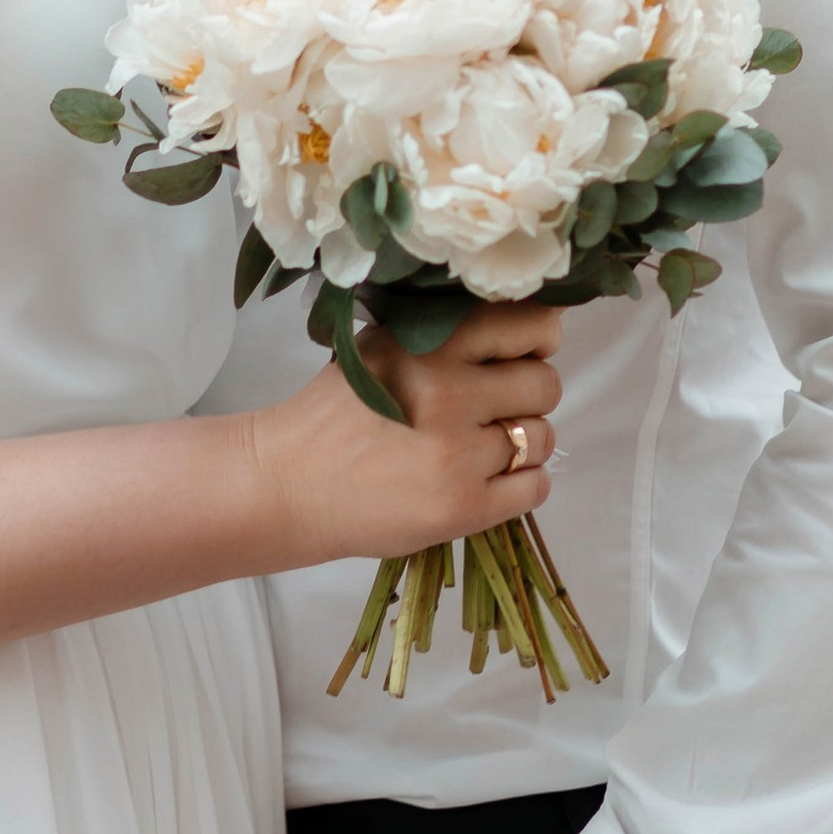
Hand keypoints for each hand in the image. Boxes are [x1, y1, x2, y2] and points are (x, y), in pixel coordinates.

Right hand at [252, 302, 560, 570]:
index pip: (530, 326)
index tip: (523, 354)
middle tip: (495, 410)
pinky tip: (489, 482)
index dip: (538, 341)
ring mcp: (459, 454)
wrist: (287, 485)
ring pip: (543, 438)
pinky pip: (535, 488)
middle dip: (529, 396)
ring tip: (484, 451)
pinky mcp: (463, 507)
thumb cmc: (335, 413)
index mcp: (430, 344)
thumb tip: (522, 329)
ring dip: (526, 445)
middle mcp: (450, 392)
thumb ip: (445, 334)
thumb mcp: (383, 346)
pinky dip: (523, 485)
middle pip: (545, 384)